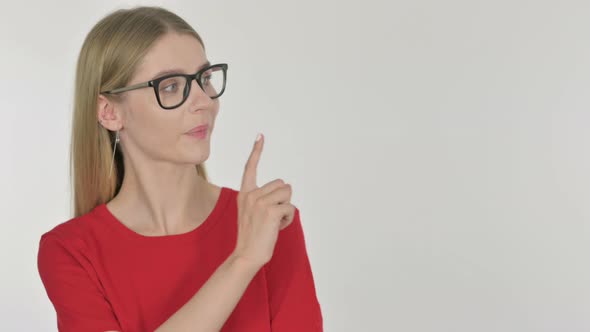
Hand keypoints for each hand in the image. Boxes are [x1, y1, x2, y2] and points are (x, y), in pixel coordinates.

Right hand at [232, 133, 295, 268]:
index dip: (256, 151)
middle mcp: (251, 195)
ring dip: (286, 209)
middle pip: (282, 184)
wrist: (246, 255)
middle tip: (271, 217)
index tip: (260, 136)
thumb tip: (285, 188)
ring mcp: (260, 202)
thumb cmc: (253, 236)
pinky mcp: (270, 211)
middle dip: (283, 199)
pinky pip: (290, 207)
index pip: (250, 168)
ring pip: (288, 194)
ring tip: (274, 223)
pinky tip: (277, 228)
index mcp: (245, 193)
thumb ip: (263, 199)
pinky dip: (288, 219)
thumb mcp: (253, 213)